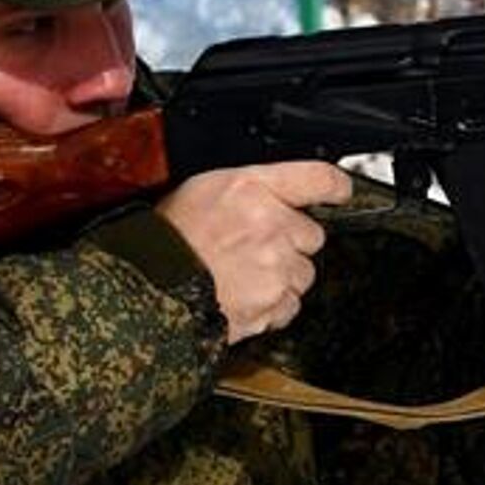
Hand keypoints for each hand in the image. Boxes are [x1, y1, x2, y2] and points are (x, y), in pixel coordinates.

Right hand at [156, 161, 353, 343]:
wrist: (144, 290)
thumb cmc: (163, 240)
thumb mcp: (201, 191)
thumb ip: (248, 191)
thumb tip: (277, 197)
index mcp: (250, 187)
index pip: (318, 178)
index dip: (335, 186)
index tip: (339, 192)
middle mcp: (270, 223)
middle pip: (312, 234)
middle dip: (290, 243)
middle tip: (253, 248)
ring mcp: (275, 265)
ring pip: (303, 272)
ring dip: (282, 276)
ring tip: (240, 276)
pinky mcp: (273, 302)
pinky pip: (289, 305)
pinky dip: (271, 306)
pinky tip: (240, 296)